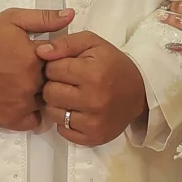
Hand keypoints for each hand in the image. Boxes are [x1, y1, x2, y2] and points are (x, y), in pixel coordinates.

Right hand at [0, 8, 73, 130]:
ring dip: (41, 96)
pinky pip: (34, 121)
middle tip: (30, 72)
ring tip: (24, 86)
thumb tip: (71, 15)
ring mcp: (22, 104)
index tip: (42, 57)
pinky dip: (31, 114)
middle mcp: (32, 83)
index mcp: (35, 58)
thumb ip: (44, 19)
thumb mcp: (12, 20)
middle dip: (48, 78)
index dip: (55, 59)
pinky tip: (22, 102)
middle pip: (54, 83)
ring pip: (46, 102)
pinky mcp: (11, 120)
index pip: (61, 61)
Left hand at [36, 31, 149, 146]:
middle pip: (49, 93)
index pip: (52, 69)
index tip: (67, 67)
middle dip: (54, 85)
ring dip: (57, 104)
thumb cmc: (113, 64)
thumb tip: (40, 52)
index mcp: (92, 74)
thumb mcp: (93, 44)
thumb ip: (65, 43)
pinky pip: (62, 130)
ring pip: (52, 113)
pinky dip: (65, 121)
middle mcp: (92, 100)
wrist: (140, 92)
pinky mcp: (93, 137)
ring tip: (71, 97)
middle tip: (67, 83)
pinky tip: (76, 111)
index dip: (55, 66)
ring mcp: (93, 122)